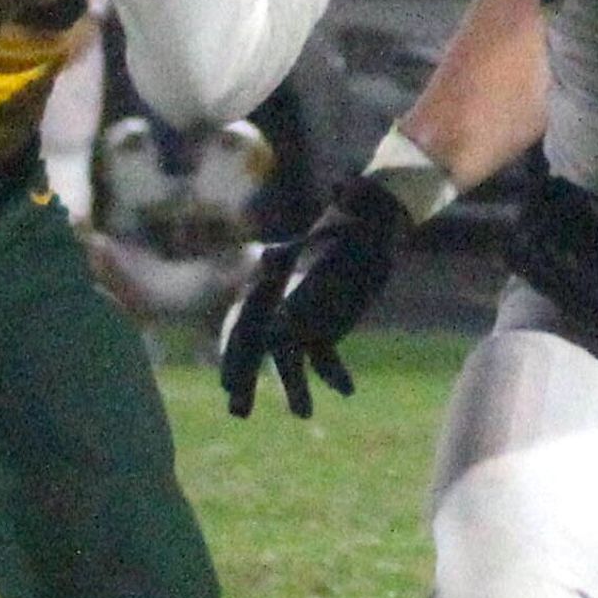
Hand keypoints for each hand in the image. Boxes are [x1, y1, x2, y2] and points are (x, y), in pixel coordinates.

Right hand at [219, 177, 408, 418]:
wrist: (369, 234)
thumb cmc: (353, 221)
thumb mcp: (351, 215)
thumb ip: (345, 201)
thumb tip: (343, 182)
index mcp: (273, 284)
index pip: (246, 320)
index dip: (236, 349)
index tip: (227, 375)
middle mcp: (280, 306)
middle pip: (255, 347)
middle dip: (244, 376)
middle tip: (237, 409)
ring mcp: (300, 322)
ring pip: (288, 362)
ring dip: (293, 388)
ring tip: (302, 414)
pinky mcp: (323, 333)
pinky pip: (323, 361)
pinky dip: (333, 375)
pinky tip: (348, 390)